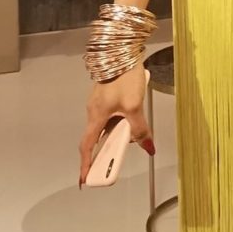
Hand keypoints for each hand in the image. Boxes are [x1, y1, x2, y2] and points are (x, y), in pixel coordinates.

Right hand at [78, 68, 152, 186]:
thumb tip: (147, 146)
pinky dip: (119, 123)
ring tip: (131, 138)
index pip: (87, 146)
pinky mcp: (107, 97)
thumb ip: (140, 127)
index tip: (85, 180)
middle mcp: (94, 111)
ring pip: (106, 126)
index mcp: (96, 116)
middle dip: (105, 153)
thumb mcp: (135, 105)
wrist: (122, 52)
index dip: (86, 165)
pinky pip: (111, 116)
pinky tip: (133, 119)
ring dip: (115, 136)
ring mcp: (99, 103)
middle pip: (97, 138)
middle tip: (114, 163)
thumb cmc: (124, 76)